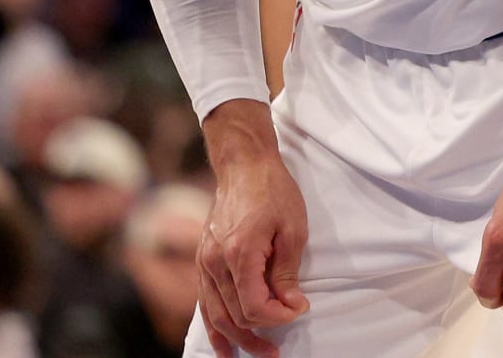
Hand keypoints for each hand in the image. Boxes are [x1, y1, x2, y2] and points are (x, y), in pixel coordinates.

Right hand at [198, 151, 309, 357]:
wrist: (244, 165)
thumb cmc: (273, 191)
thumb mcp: (293, 229)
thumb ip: (288, 272)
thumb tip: (292, 306)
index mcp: (239, 253)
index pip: (255, 305)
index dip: (278, 316)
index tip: (299, 309)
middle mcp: (215, 262)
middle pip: (235, 315)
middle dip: (259, 334)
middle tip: (279, 347)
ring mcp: (204, 262)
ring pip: (215, 315)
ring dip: (236, 339)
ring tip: (258, 353)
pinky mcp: (202, 260)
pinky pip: (205, 302)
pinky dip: (214, 327)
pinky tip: (225, 345)